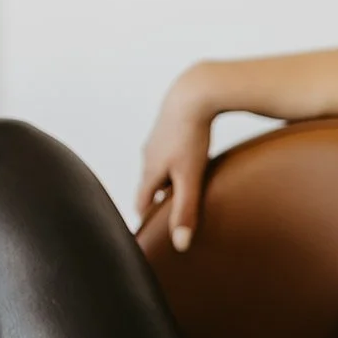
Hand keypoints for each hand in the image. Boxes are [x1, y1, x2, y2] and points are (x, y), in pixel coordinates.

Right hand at [135, 68, 213, 252]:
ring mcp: (158, 138)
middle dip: (157, 201)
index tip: (148, 235)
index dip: (146, 220)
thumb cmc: (191, 134)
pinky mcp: (171, 124)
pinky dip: (176, 161)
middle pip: (150, 185)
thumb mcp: (190, 177)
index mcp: (150, 171)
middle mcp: (149, 155)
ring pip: (160, 166)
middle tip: (165, 217)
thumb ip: (186, 211)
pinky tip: (190, 160)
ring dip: (167, 180)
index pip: (142, 204)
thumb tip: (180, 246)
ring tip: (181, 192)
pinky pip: (170, 149)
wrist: (195, 91)